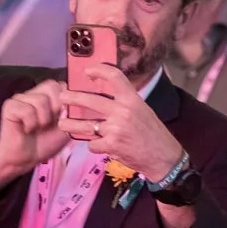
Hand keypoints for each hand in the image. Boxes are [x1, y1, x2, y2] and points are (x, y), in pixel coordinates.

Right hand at [0, 80, 72, 190]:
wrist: (25, 159)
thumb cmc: (44, 144)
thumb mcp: (66, 128)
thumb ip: (72, 113)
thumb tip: (72, 101)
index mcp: (48, 96)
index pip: (61, 85)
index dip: (65, 100)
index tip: (62, 116)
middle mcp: (34, 93)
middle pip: (51, 86)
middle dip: (55, 108)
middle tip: (49, 123)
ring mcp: (21, 98)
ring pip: (40, 100)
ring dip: (43, 120)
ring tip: (37, 128)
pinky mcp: (10, 106)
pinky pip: (26, 109)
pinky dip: (30, 123)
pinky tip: (26, 129)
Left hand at [62, 63, 185, 187]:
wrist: (163, 157)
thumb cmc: (153, 133)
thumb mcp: (142, 110)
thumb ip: (125, 103)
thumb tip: (104, 97)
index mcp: (132, 99)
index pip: (114, 76)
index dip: (98, 70)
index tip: (87, 71)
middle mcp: (123, 111)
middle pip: (90, 99)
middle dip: (72, 98)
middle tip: (62, 97)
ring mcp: (115, 128)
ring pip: (84, 124)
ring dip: (70, 124)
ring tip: (63, 123)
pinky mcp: (111, 145)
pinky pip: (92, 144)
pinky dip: (93, 145)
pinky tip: (98, 146)